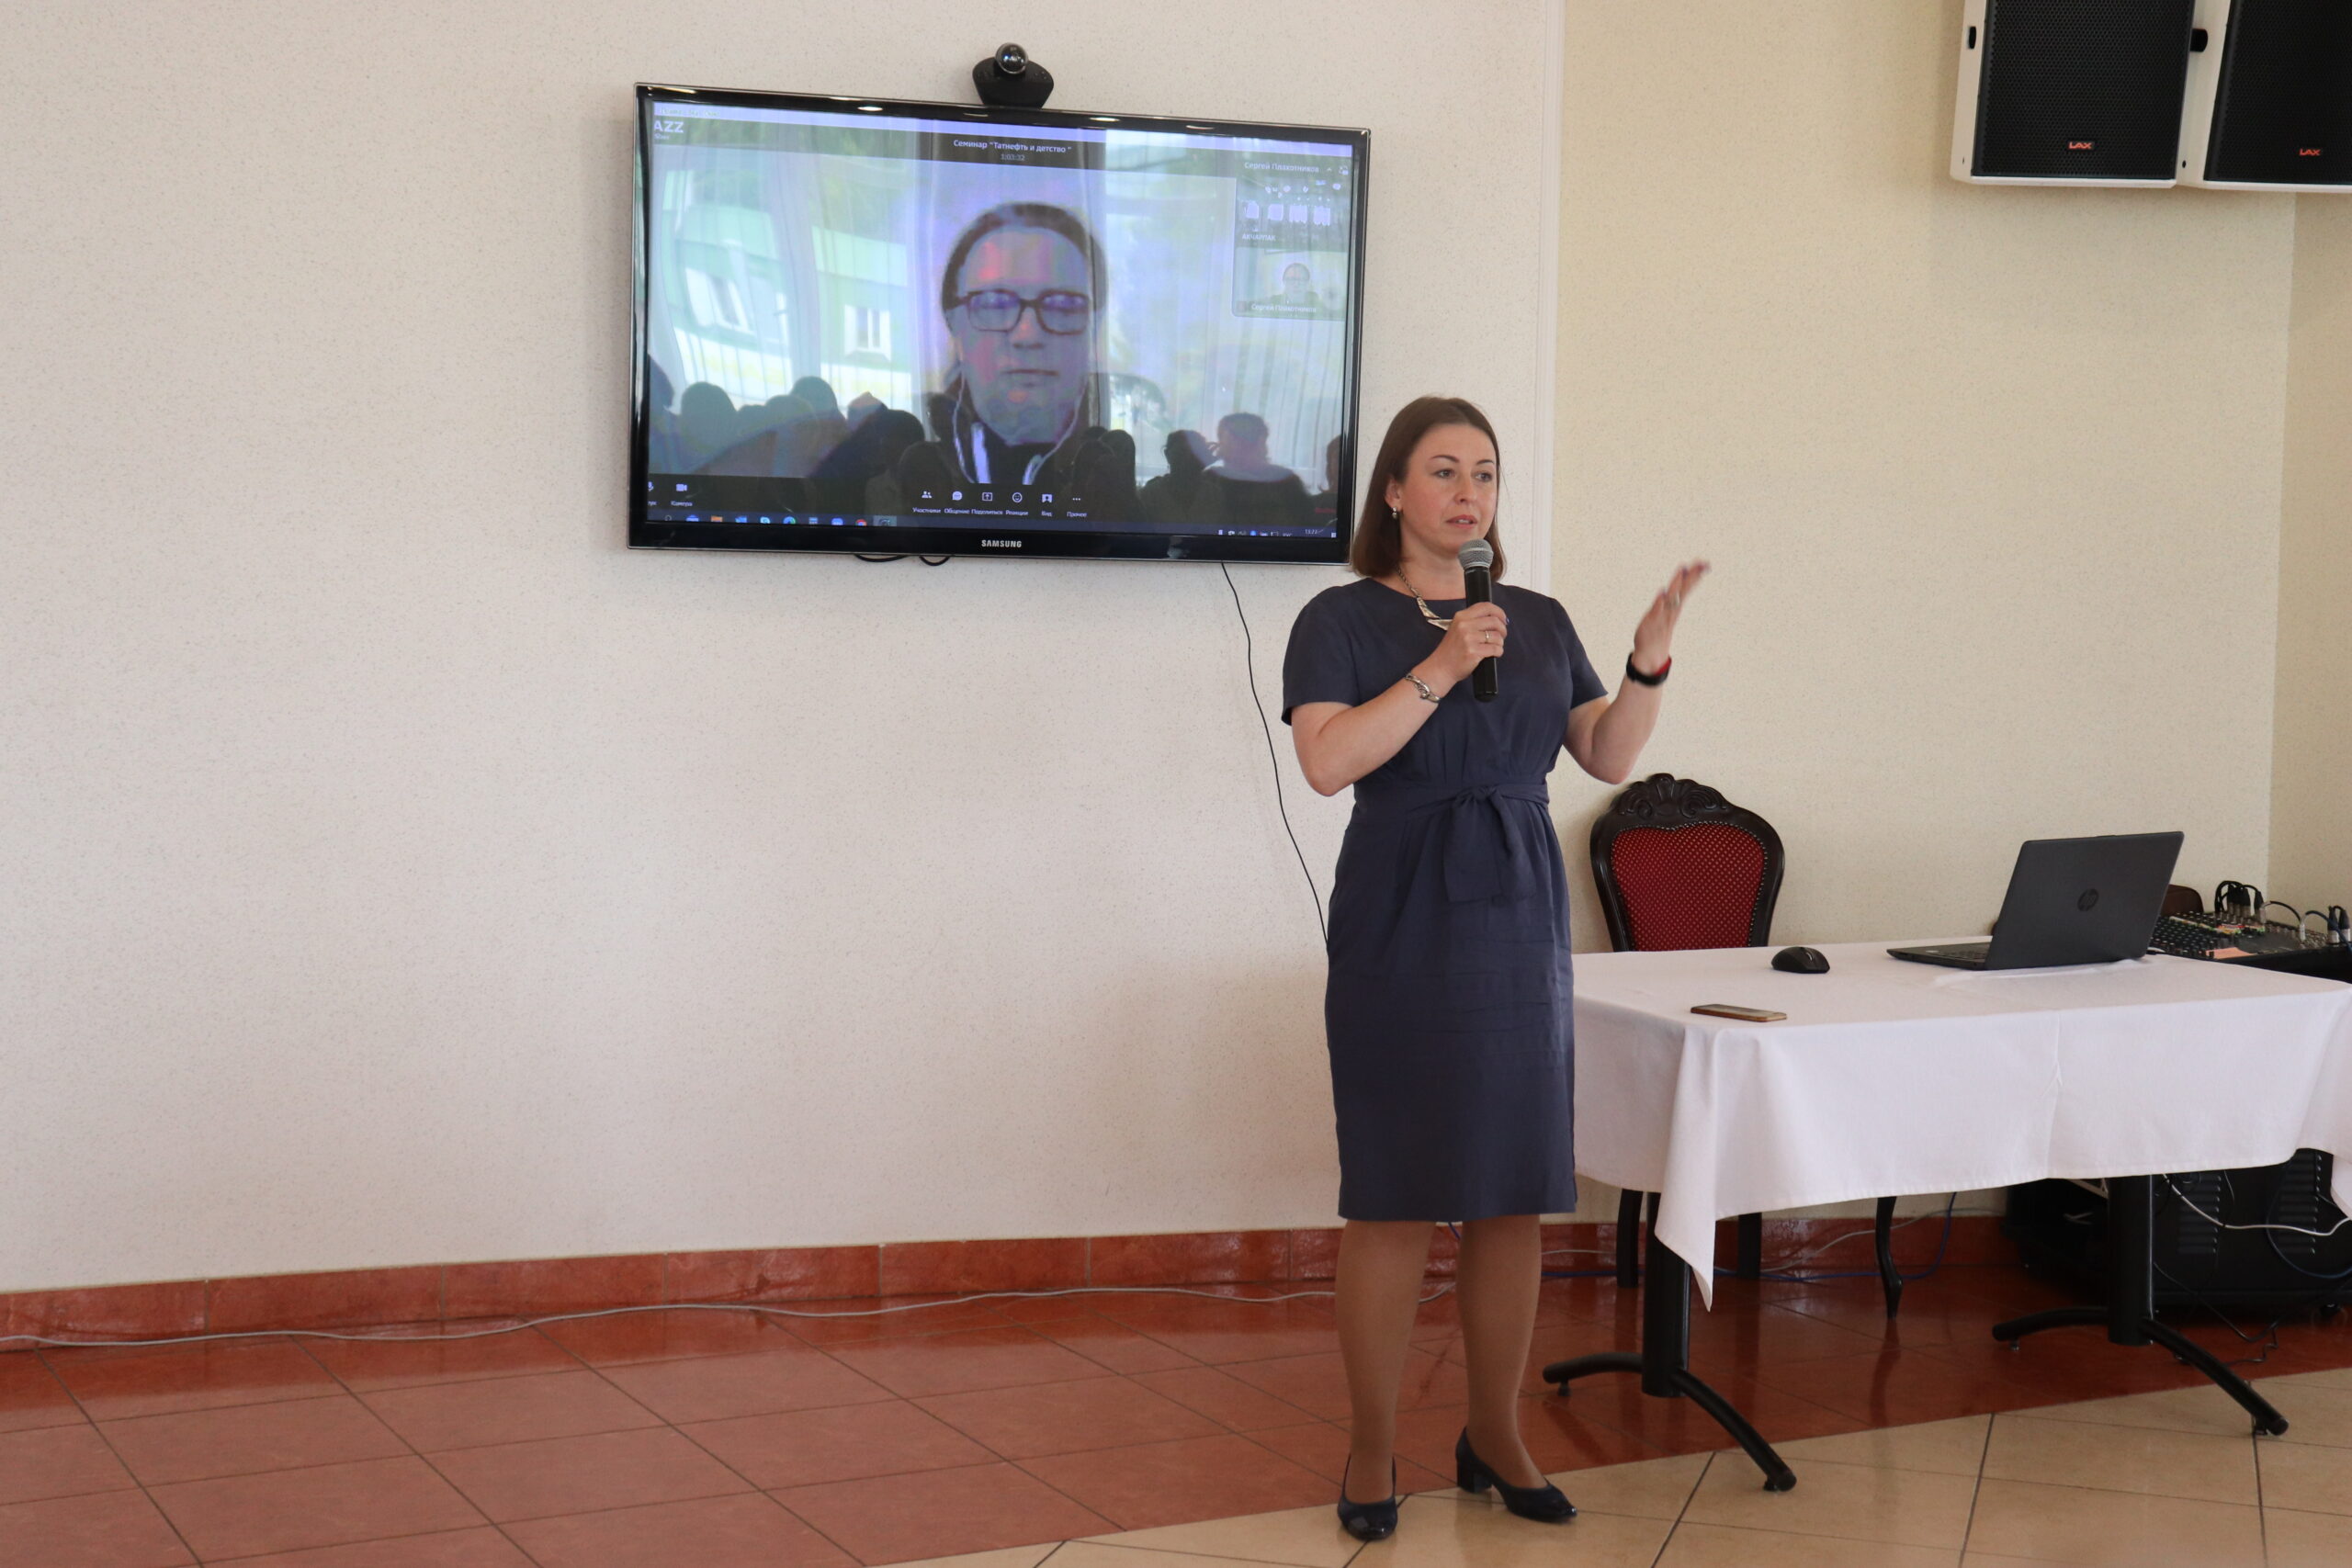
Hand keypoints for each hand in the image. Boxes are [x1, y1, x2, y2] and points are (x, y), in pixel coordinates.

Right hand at [1426, 600, 1509, 683]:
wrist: (1440, 667)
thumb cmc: (1451, 650)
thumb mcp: (1457, 628)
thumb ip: (1473, 621)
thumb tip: (1497, 619)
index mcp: (1461, 617)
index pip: (1486, 606)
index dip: (1499, 612)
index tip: (1503, 619)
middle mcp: (1465, 625)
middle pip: (1494, 621)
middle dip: (1503, 629)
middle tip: (1502, 636)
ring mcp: (1469, 638)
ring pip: (1497, 636)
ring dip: (1500, 643)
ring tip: (1495, 647)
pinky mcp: (1474, 651)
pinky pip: (1495, 649)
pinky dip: (1498, 652)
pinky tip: (1494, 654)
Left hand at [1631, 560, 1708, 674]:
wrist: (1651, 654)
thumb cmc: (1658, 631)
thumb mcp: (1667, 613)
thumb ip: (1670, 598)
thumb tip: (1675, 582)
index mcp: (1675, 607)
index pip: (1686, 588)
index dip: (1694, 575)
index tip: (1703, 562)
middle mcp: (1671, 610)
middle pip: (1683, 590)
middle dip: (1691, 576)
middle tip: (1701, 563)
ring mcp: (1662, 617)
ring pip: (1672, 598)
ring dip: (1677, 585)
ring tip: (1683, 571)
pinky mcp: (1651, 623)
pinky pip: (1656, 612)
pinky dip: (1660, 602)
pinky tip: (1662, 592)